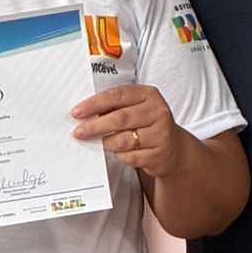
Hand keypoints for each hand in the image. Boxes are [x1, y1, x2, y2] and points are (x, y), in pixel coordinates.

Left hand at [70, 84, 187, 178]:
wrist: (175, 149)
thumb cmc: (147, 125)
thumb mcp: (137, 109)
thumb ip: (115, 107)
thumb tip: (84, 115)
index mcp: (149, 95)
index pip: (117, 96)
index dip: (94, 104)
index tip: (77, 112)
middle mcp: (158, 112)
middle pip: (119, 118)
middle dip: (95, 126)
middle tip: (78, 132)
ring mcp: (161, 134)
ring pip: (123, 140)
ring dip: (107, 143)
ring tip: (101, 143)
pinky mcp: (159, 154)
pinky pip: (130, 157)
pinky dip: (120, 156)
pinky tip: (120, 153)